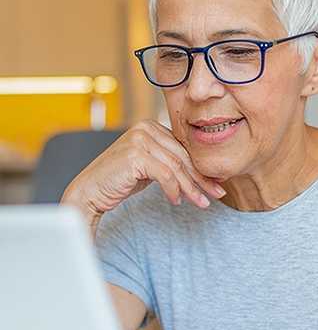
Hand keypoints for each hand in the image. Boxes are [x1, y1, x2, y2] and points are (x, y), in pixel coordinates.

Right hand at [60, 119, 225, 217]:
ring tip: (202, 203)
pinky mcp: (135, 154)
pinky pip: (165, 175)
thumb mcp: (150, 167)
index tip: (216, 184)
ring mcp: (139, 139)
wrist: (89, 192)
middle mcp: (146, 128)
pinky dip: (174, 190)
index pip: (183, 149)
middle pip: (182, 157)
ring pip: (177, 167)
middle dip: (201, 179)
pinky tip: (176, 202)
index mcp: (151, 126)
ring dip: (192, 188)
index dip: (201, 168)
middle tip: (217, 195)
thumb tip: (203, 173)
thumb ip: (170, 162)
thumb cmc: (120, 180)